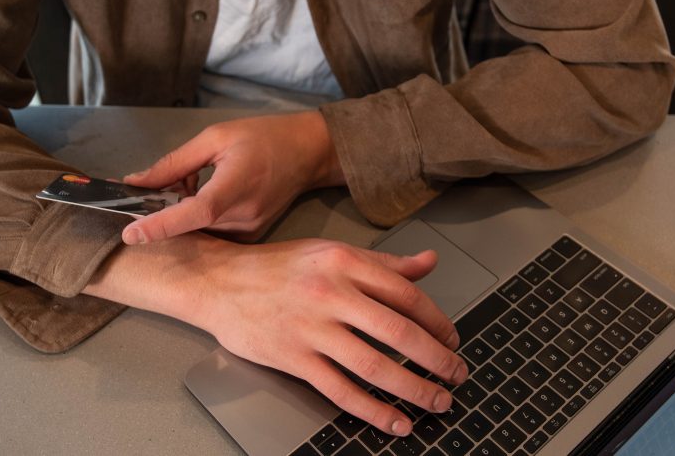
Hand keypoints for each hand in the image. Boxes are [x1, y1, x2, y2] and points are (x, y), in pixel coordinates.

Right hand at [84, 234, 466, 436]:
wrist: (218, 281)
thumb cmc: (275, 267)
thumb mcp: (330, 252)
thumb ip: (382, 263)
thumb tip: (429, 264)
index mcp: (344, 262)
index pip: (406, 295)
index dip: (437, 321)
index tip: (452, 339)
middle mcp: (330, 293)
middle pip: (399, 332)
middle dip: (436, 359)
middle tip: (456, 375)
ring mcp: (311, 328)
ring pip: (375, 366)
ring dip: (414, 389)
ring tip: (437, 401)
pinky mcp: (293, 358)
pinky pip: (341, 390)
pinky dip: (373, 410)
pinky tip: (395, 422)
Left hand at [120, 111, 343, 244]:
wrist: (308, 153)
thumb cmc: (264, 137)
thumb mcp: (216, 137)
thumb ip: (174, 163)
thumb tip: (137, 182)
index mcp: (236, 186)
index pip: (195, 212)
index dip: (161, 225)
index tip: (130, 234)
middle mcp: (243, 217)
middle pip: (188, 223)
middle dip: (167, 205)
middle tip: (172, 177)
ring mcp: (247, 232)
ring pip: (197, 229)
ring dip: (184, 208)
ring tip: (200, 177)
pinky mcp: (249, 237)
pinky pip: (211, 231)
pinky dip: (199, 214)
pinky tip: (211, 190)